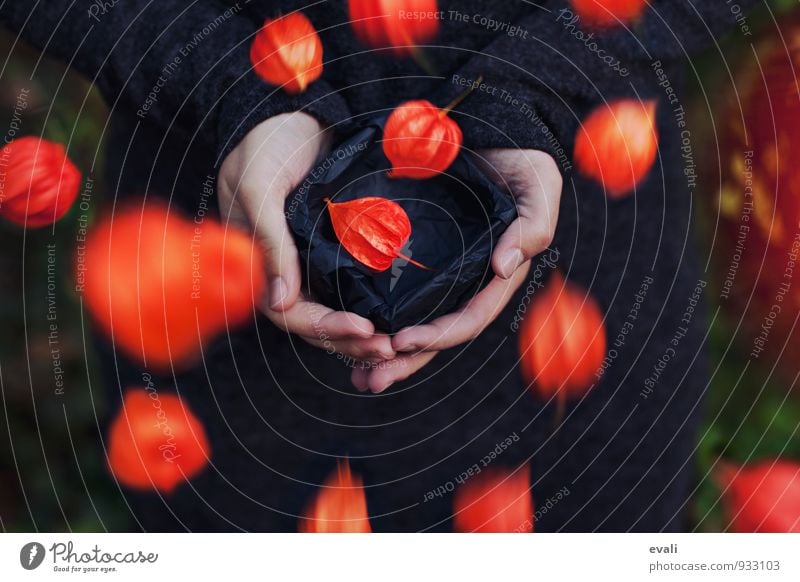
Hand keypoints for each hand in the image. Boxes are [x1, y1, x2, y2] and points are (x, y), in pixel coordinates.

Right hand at [218, 113, 395, 361]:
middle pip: (318, 322)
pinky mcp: (334, 251)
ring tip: (399, 343)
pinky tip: (398, 314)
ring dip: (364, 332)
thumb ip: (269, 240)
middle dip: (352, 340)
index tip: (363, 329)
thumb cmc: (264, 147)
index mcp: (259, 265)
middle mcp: (286, 272)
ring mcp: (311, 264)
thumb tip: (280, 302)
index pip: (291, 314)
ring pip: (337, 311)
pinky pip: (352, 287)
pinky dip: (371, 305)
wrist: (291, 115)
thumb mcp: (259, 187)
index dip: (326, 327)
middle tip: (391, 348)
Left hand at [351, 149, 562, 392]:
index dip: (439, 335)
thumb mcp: (539, 186)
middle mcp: (467, 281)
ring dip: (387, 353)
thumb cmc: (520, 159)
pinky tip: (351, 332)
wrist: (490, 129)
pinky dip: (376, 316)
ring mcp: (442, 272)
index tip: (401, 341)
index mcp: (495, 275)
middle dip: (406, 362)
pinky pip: (396, 294)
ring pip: (415, 322)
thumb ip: (533, 225)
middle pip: (437, 333)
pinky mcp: (418, 257)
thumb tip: (504, 267)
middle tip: (370, 381)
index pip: (470, 317)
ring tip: (357, 377)